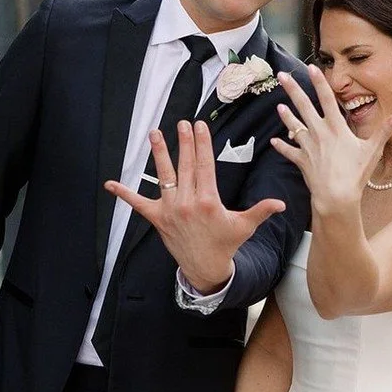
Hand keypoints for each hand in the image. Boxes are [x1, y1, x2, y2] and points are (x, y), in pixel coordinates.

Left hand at [104, 120, 285, 292]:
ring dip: (158, 154)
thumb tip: (282, 204)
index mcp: (209, 201)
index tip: (199, 126)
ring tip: (155, 134)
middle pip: (185, 166)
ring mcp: (170, 211)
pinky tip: (109, 183)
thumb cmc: (226, 245)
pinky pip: (138, 205)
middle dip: (184, 142)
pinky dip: (124, 194)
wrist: (205, 268)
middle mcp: (187, 203)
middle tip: (182, 122)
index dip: (202, 144)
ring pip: (163, 177)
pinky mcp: (158, 219)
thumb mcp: (244, 226)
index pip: (204, 166)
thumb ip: (261, 211)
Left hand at [271, 67, 391, 214]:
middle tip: (282, 76)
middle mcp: (320, 134)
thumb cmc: (355, 174)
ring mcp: (309, 147)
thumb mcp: (372, 151)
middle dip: (293, 90)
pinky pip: (290, 152)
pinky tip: (273, 141)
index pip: (327, 99)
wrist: (336, 197)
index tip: (311, 67)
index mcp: (336, 128)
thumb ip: (384, 131)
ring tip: (279, 105)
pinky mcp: (303, 162)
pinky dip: (282, 147)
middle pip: (304, 107)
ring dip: (286, 116)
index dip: (319, 82)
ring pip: (295, 127)